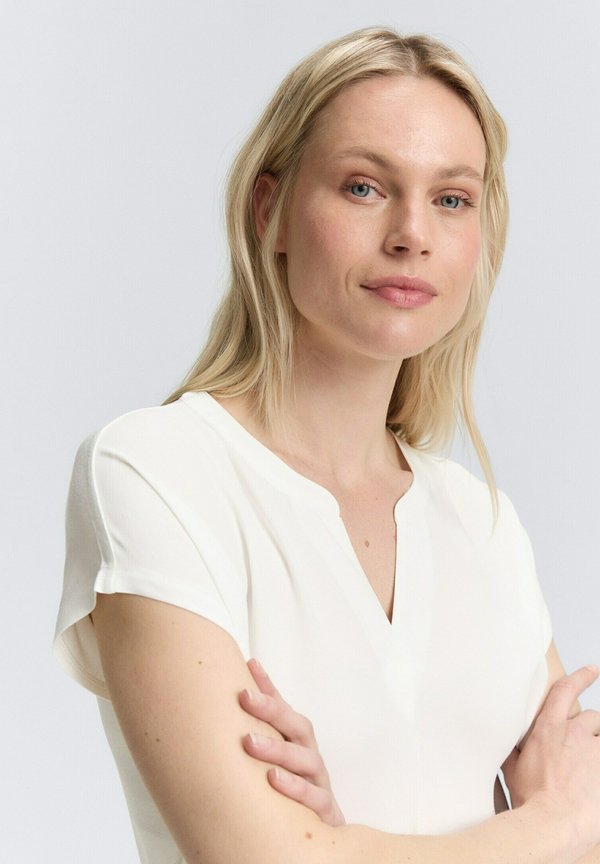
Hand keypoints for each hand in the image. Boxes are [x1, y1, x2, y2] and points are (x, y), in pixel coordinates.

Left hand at [238, 658, 344, 826]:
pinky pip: (315, 798)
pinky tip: (273, 780)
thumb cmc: (294, 789)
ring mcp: (319, 783)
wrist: (321, 836)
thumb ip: (261, 732)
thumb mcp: (278, 760)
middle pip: (298, 727)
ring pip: (306, 760)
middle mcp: (310, 757)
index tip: (249, 665)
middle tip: (245, 697)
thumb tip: (235, 699)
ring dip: (278, 749)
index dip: (269, 687)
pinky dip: (296, 788)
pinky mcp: (325, 811)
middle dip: (272, 709)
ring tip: (250, 742)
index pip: (285, 710)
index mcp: (299, 744)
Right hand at [503, 665, 599, 850]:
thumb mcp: (513, 769)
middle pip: (591, 718)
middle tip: (583, 753)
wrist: (552, 823)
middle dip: (589, 731)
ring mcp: (595, 750)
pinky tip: (596, 779)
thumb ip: (514, 750)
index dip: (582, 676)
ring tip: (591, 769)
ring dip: (599, 748)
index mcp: (548, 729)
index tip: (593, 670)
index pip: (566, 691)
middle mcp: (574, 733)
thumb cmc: (531, 800)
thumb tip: (502, 741)